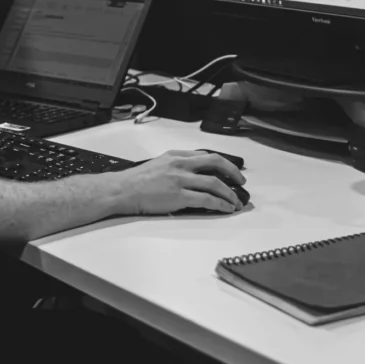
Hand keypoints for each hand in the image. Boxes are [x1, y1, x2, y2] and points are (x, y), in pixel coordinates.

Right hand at [110, 150, 246, 214]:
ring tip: (236, 202)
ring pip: (214, 183)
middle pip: (215, 162)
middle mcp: (181, 164)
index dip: (222, 163)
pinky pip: (206, 199)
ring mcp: (180, 180)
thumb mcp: (159, 163)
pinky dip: (220, 204)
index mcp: (176, 155)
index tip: (231, 170)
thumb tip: (194, 172)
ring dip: (229, 193)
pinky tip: (226, 208)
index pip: (205, 155)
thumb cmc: (137, 180)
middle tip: (241, 181)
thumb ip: (177, 165)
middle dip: (233, 172)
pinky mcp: (179, 196)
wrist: (123, 190)